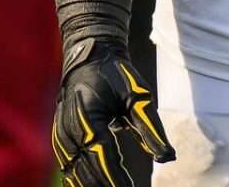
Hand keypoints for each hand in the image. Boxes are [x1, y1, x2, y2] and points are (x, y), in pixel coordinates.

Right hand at [49, 0, 174, 186]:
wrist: (89, 55)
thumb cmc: (116, 76)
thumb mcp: (139, 97)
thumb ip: (151, 129)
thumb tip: (168, 158)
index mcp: (90, 122)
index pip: (105, 161)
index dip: (119, 181)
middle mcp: (70, 132)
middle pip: (88, 173)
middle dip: (106, 186)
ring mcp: (62, 136)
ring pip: (74, 174)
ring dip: (91, 185)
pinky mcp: (60, 138)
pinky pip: (68, 167)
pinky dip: (80, 179)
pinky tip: (94, 186)